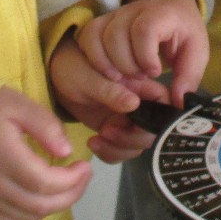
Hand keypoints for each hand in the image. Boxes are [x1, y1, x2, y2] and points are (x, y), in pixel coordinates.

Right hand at [0, 86, 91, 219]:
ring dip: (54, 206)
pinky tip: (42, 200)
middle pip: (41, 206)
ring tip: (69, 186)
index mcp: (6, 159)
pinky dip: (32, 215)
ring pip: (28, 217)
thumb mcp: (16, 104)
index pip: (46, 183)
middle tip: (84, 177)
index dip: (72, 180)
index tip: (85, 165)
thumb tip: (66, 152)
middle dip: (71, 195)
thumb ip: (45, 125)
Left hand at [48, 32, 167, 163]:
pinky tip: (93, 143)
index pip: (163, 103)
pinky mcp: (113, 130)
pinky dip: (109, 153)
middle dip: (131, 138)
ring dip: (119, 148)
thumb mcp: (89, 77)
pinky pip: (120, 149)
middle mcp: (138, 103)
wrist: (56, 77)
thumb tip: (134, 104)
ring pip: (136, 144)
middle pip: (152, 130)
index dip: (161, 119)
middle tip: (107, 130)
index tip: (138, 126)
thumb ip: (111, 91)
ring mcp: (125, 119)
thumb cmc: (74, 66)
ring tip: (96, 139)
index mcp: (139, 84)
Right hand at [76, 0, 207, 105]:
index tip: (154, 72)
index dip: (146, 55)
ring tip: (128, 77)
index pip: (144, 29)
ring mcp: (115, 14)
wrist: (172, 10)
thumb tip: (178, 102)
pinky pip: (88, 37)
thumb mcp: (196, 54)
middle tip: (141, 77)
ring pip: (98, 36)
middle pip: (116, 35)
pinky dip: (96, 59)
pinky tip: (112, 72)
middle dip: (127, 65)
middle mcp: (134, 9)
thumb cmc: (184, 34)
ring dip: (111, 64)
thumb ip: (188, 78)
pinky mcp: (102, 22)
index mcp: (162, 13)